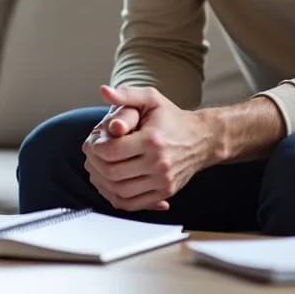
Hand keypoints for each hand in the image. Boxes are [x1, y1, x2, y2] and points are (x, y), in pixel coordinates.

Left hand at [82, 85, 215, 212]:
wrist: (202, 139)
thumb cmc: (173, 118)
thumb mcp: (151, 99)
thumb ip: (126, 94)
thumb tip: (103, 91)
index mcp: (152, 140)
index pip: (112, 151)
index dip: (95, 148)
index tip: (93, 143)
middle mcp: (158, 163)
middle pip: (113, 173)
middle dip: (96, 165)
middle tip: (92, 157)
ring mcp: (163, 181)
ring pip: (121, 192)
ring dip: (103, 183)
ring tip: (99, 169)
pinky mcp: (165, 192)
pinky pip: (133, 204)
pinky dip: (117, 198)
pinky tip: (112, 185)